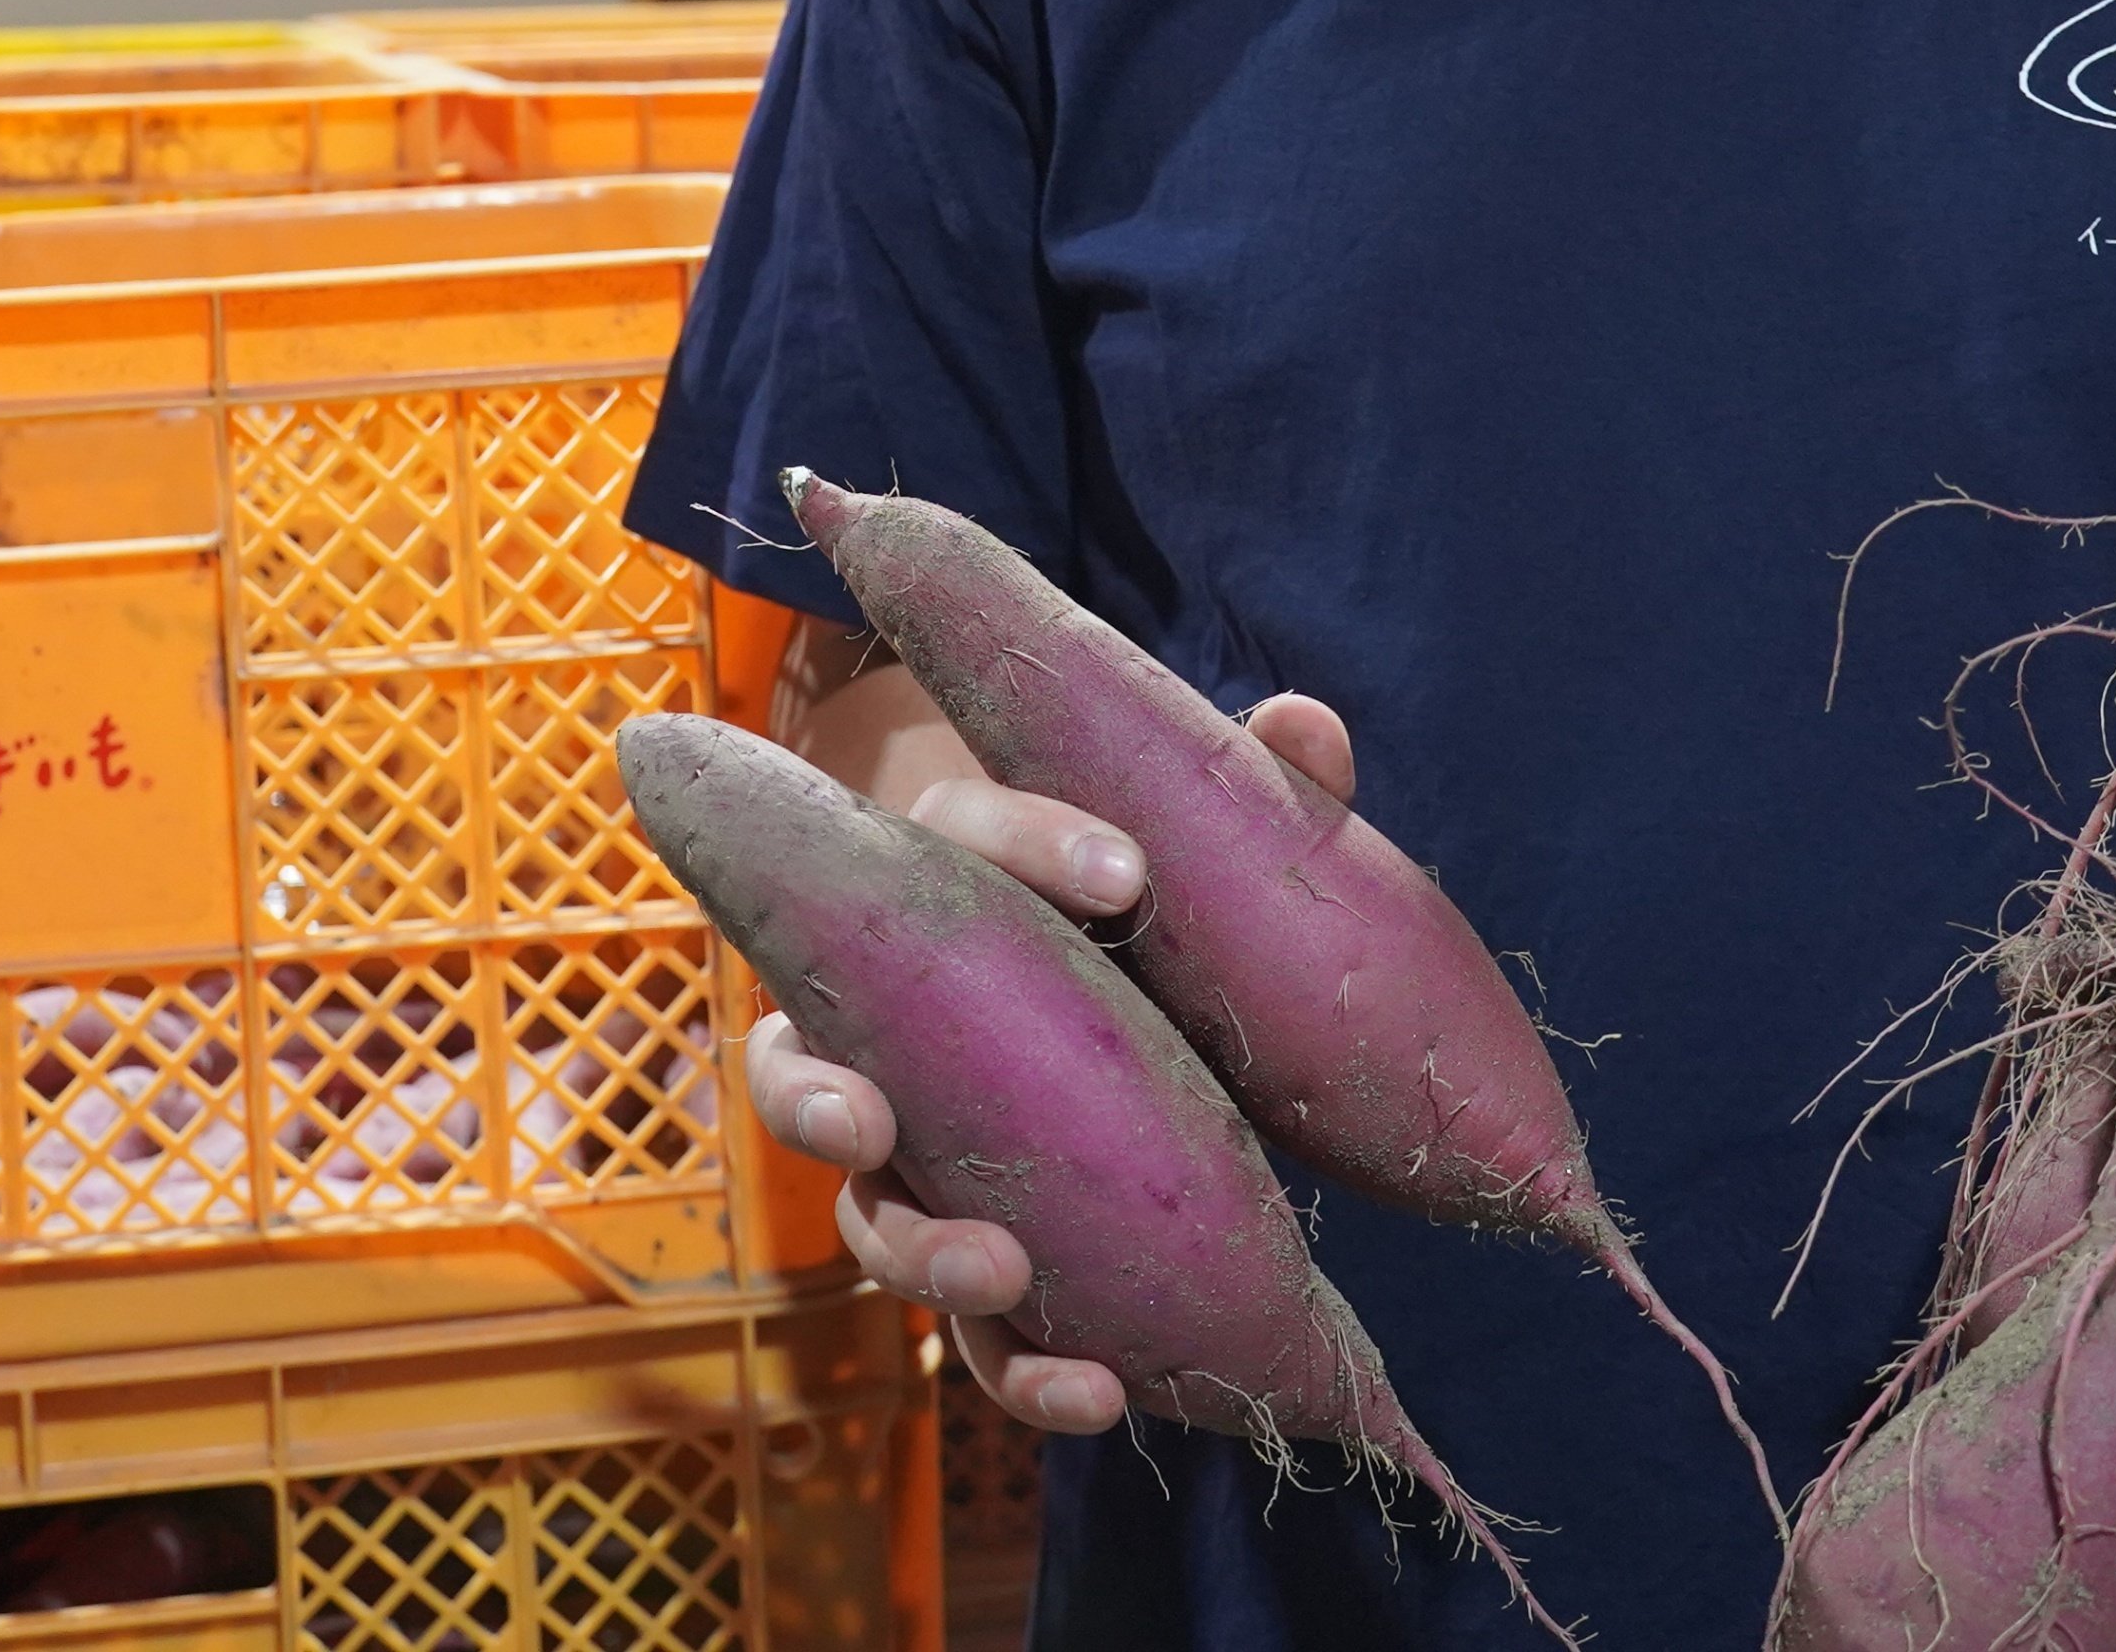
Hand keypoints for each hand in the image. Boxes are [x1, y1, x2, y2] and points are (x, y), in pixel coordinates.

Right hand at [742, 687, 1359, 1432]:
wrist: (1139, 1012)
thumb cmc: (1143, 903)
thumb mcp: (1189, 841)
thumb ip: (1242, 791)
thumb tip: (1300, 724)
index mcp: (942, 883)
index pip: (952, 831)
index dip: (1027, 838)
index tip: (1128, 871)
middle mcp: (888, 1023)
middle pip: (814, 1059)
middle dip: (828, 1097)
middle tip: (877, 1115)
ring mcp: (919, 1159)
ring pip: (869, 1213)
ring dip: (917, 1249)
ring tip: (996, 1273)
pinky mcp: (981, 1260)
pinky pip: (975, 1331)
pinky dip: (1023, 1369)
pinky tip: (1097, 1392)